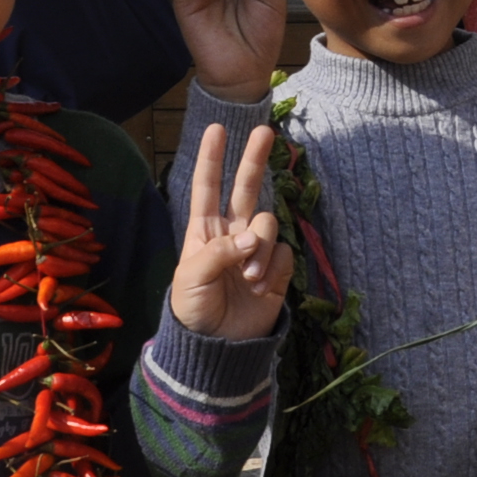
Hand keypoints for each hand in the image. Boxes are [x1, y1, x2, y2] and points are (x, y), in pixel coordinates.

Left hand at [168, 123, 293, 340]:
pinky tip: (261, 288)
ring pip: (268, 225)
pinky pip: (284, 252)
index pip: (207, 188)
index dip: (211, 159)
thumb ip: (219, 251)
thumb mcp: (192, 278)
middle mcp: (232, 233)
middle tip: (266, 131)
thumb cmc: (194, 310)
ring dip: (260, 249)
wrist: (218, 347)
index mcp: (204, 232)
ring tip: (248, 279)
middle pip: (246, 189)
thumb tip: (251, 236)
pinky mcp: (277, 269)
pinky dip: (273, 269)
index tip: (217, 129)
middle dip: (254, 160)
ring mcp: (256, 250)